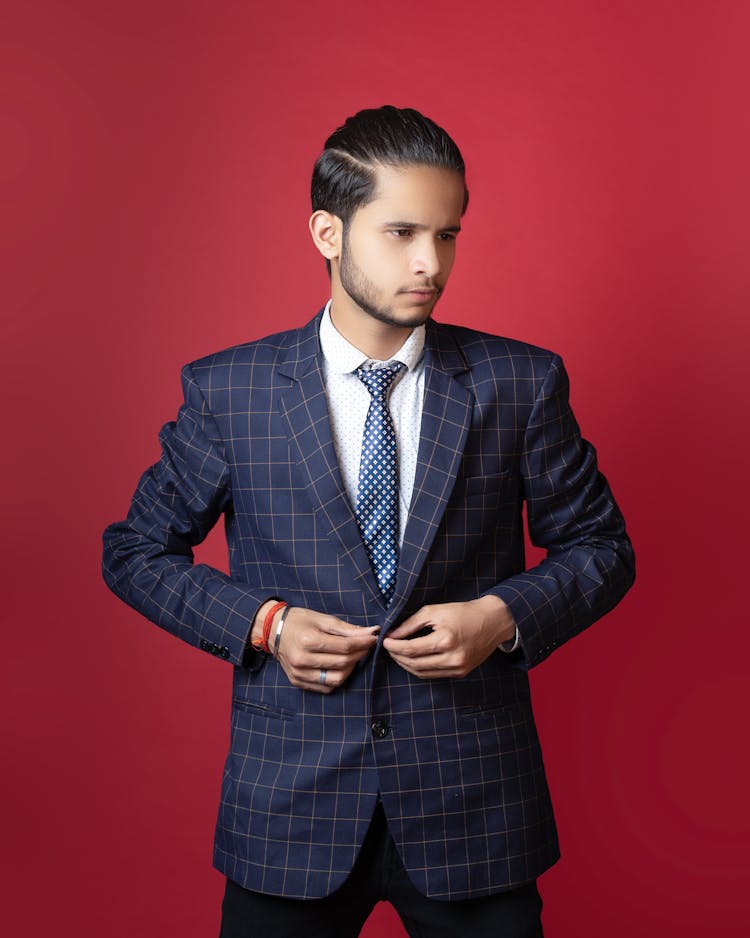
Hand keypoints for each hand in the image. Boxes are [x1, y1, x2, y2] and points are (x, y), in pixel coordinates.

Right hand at [267, 606, 378, 693]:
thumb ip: (347, 628)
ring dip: (350, 668)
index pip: (345, 647)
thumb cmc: (299, 621)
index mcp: (308, 640)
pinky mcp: (298, 682)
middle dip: (359, 654)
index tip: (373, 638)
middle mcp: (302, 660)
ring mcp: (299, 673)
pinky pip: (326, 687)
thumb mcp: (323, 619)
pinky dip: (337, 678)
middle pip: (343, 663)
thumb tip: (371, 632)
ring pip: (336, 679)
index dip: (363, 643)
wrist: (273, 630)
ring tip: (352, 656)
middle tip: (365, 645)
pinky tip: (338, 666)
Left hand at [383, 595, 515, 679]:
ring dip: (406, 664)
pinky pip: (433, 675)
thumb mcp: (435, 611)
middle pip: (414, 664)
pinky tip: (413, 659)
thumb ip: (411, 624)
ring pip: (422, 673)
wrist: (493, 622)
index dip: (394, 647)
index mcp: (445, 640)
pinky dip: (420, 668)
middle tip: (389, 647)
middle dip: (397, 656)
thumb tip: (392, 635)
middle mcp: (452, 658)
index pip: (411, 649)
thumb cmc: (463, 612)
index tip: (385, 641)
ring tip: (398, 653)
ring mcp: (457, 668)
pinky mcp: (461, 673)